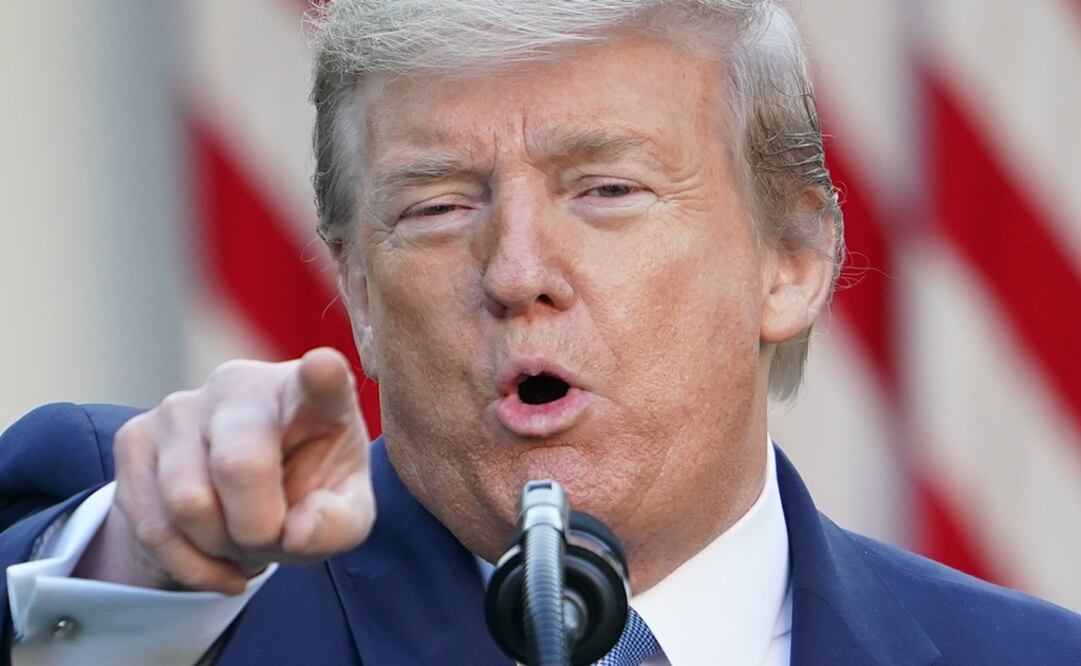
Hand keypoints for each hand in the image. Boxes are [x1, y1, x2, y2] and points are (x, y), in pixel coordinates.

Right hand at [74, 348, 374, 593]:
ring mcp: (181, 406)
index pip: (319, 379)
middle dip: (257, 529)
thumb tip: (297, 533)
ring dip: (219, 546)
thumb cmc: (308, 493)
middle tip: (272, 537)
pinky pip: (152, 526)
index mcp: (310, 395)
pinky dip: (188, 562)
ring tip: (241, 539)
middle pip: (238, 466)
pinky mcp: (135, 437)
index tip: (323, 367)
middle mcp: (242, 386)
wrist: (241, 501)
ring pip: (187, 503)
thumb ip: (338, 524)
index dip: (322, 375)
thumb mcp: (344, 516)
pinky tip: (213, 554)